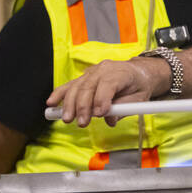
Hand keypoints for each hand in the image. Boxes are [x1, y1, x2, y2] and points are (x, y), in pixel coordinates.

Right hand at [46, 57, 167, 126]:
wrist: (137, 73)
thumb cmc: (139, 86)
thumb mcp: (139, 99)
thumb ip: (125, 109)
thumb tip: (109, 120)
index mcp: (121, 72)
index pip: (109, 84)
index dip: (102, 98)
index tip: (99, 114)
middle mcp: (104, 69)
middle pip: (89, 86)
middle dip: (84, 106)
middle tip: (82, 122)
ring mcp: (92, 72)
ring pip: (77, 86)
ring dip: (70, 104)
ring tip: (68, 119)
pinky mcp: (84, 77)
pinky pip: (70, 85)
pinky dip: (60, 94)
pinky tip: (51, 103)